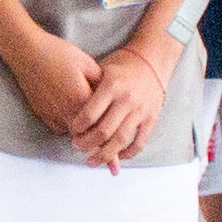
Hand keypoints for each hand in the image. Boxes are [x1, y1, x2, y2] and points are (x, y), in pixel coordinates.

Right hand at [5, 29, 103, 146]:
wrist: (26, 52)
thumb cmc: (57, 53)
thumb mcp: (86, 62)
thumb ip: (101, 82)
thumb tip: (111, 95)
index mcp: (81, 98)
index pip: (101, 124)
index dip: (110, 134)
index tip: (117, 146)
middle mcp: (67, 111)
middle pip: (87, 134)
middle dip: (98, 140)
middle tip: (107, 144)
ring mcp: (52, 114)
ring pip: (73, 133)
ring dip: (82, 133)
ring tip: (91, 128)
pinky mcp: (42, 114)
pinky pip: (60, 128)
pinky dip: (67, 126)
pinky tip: (71, 115)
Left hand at [70, 30, 174, 169]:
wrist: (152, 60)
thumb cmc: (121, 65)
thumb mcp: (101, 69)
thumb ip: (89, 89)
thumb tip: (68, 110)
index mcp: (112, 85)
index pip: (90, 114)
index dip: (77, 127)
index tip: (72, 130)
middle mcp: (127, 99)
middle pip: (104, 131)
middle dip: (87, 143)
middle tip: (77, 146)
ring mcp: (141, 110)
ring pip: (121, 141)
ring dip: (104, 155)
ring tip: (92, 161)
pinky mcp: (152, 118)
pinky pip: (140, 143)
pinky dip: (127, 153)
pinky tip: (116, 156)